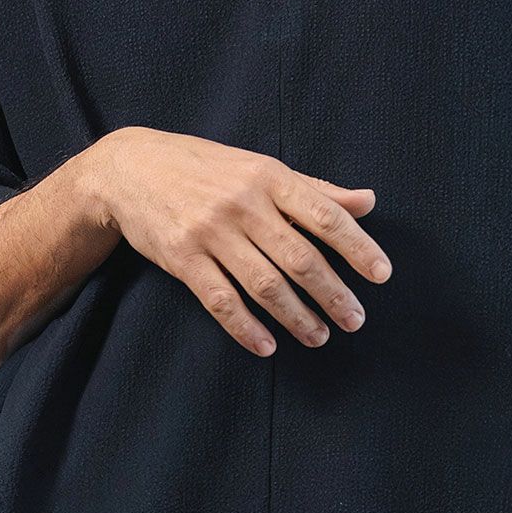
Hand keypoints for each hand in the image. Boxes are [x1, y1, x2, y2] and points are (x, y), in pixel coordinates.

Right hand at [84, 127, 391, 355]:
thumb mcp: (260, 167)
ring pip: (263, 284)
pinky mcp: (182, 258)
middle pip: (299, 257)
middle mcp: (242, 204)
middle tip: (356, 320)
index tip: (381, 275)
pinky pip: (220, 300)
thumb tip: (368, 202)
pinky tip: (267, 345)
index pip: (324, 214)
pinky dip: (245, 327)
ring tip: (320, 337)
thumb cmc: (205, 167)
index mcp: (268, 176)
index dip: (357, 246)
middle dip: (332, 294)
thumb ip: (315, 190)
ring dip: (296, 316)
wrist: (129, 169)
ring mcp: (210, 232)